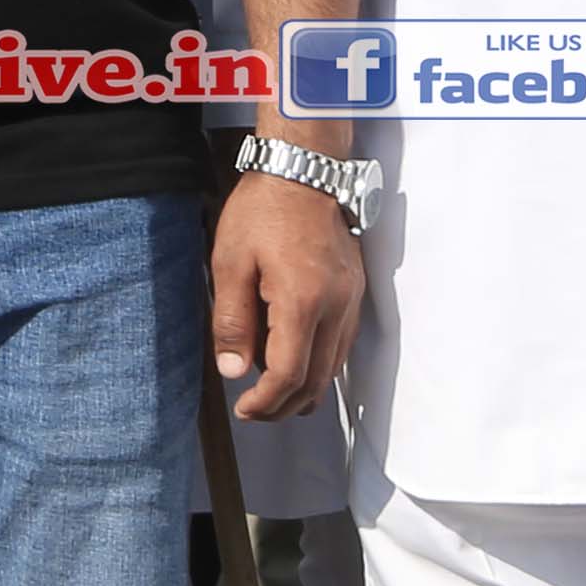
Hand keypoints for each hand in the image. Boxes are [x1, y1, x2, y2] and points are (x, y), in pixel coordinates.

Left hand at [211, 157, 364, 420]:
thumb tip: (233, 372)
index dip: (266, 402)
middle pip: (317, 381)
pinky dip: (320, 365)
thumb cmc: (262, 212)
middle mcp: (336, 308)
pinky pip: (342, 345)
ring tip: (272, 395)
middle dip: (284, 406)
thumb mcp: (230, 263)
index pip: (288, 374)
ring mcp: (351, 301)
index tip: (244, 410)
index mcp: (302, 301)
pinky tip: (296, 362)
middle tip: (255, 411)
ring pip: (335, 368)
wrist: (303, 173)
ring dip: (305, 390)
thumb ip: (232, 321)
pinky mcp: (356, 293)